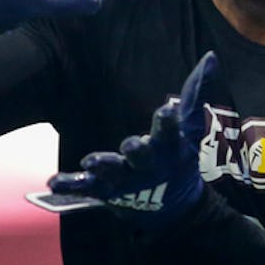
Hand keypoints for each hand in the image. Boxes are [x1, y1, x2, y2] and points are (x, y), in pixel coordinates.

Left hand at [45, 51, 217, 227]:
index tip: (166, 110)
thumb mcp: (189, 127)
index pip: (170, 133)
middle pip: (142, 157)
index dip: (168, 123)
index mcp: (168, 148)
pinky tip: (53, 182)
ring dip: (103, 167)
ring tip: (90, 162)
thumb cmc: (177, 158)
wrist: (172, 208)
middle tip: (131, 145)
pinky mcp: (105, 191)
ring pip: (114, 173)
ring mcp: (126, 180)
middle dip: (137, 151)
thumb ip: (196, 92)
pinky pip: (86, 188)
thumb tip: (211, 56)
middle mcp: (148, 166)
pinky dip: (71, 186)